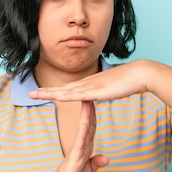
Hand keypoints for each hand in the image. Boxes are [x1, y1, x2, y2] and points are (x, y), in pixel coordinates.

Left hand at [29, 60, 150, 101]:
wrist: (140, 74)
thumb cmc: (130, 81)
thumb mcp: (112, 88)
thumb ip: (105, 90)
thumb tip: (101, 92)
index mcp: (91, 83)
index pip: (69, 88)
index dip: (55, 90)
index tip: (44, 92)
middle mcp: (88, 83)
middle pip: (63, 88)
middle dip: (46, 91)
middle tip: (31, 94)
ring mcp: (91, 86)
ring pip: (66, 91)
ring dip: (50, 93)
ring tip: (35, 95)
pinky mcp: (97, 91)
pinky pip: (78, 95)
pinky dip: (65, 96)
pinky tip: (55, 97)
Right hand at [42, 101, 108, 171]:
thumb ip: (95, 164)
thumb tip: (105, 158)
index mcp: (85, 148)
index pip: (92, 127)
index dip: (95, 114)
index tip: (98, 100)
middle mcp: (81, 146)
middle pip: (89, 123)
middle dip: (91, 108)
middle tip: (94, 91)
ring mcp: (77, 150)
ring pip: (84, 129)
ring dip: (87, 114)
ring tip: (88, 99)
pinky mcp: (74, 158)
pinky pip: (81, 141)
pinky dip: (84, 129)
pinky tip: (86, 120)